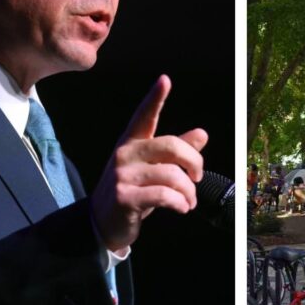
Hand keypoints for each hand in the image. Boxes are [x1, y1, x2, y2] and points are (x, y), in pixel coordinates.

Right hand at [89, 75, 207, 250]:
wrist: (102, 224)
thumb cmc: (132, 191)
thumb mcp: (152, 170)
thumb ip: (176, 153)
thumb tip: (202, 134)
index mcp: (132, 143)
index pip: (144, 116)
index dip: (155, 98)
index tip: (165, 80)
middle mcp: (125, 154)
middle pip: (171, 146)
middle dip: (193, 162)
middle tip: (198, 177)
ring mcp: (122, 175)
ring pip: (171, 175)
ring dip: (188, 191)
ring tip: (189, 201)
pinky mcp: (124, 197)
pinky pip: (163, 195)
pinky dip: (179, 203)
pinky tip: (182, 208)